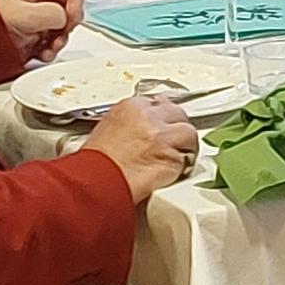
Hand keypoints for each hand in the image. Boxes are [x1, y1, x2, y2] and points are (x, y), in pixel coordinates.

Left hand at [0, 0, 84, 64]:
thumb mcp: (23, 13)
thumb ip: (50, 12)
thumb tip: (65, 17)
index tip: (73, 15)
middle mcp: (40, 3)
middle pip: (69, 9)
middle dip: (69, 24)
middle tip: (62, 33)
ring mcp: (39, 21)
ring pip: (64, 29)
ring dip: (61, 40)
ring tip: (50, 46)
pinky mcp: (37, 39)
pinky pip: (54, 44)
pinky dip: (52, 51)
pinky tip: (43, 53)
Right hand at [84, 93, 201, 201]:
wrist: (97, 182)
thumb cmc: (96, 162)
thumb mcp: (106, 129)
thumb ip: (128, 122)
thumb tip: (139, 127)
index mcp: (132, 107)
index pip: (158, 102)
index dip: (162, 117)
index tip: (162, 125)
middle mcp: (150, 118)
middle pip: (177, 113)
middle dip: (176, 127)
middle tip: (172, 140)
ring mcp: (163, 137)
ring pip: (188, 133)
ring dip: (185, 146)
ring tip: (175, 157)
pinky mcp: (172, 158)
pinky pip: (187, 158)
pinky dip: (182, 166)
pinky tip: (170, 171)